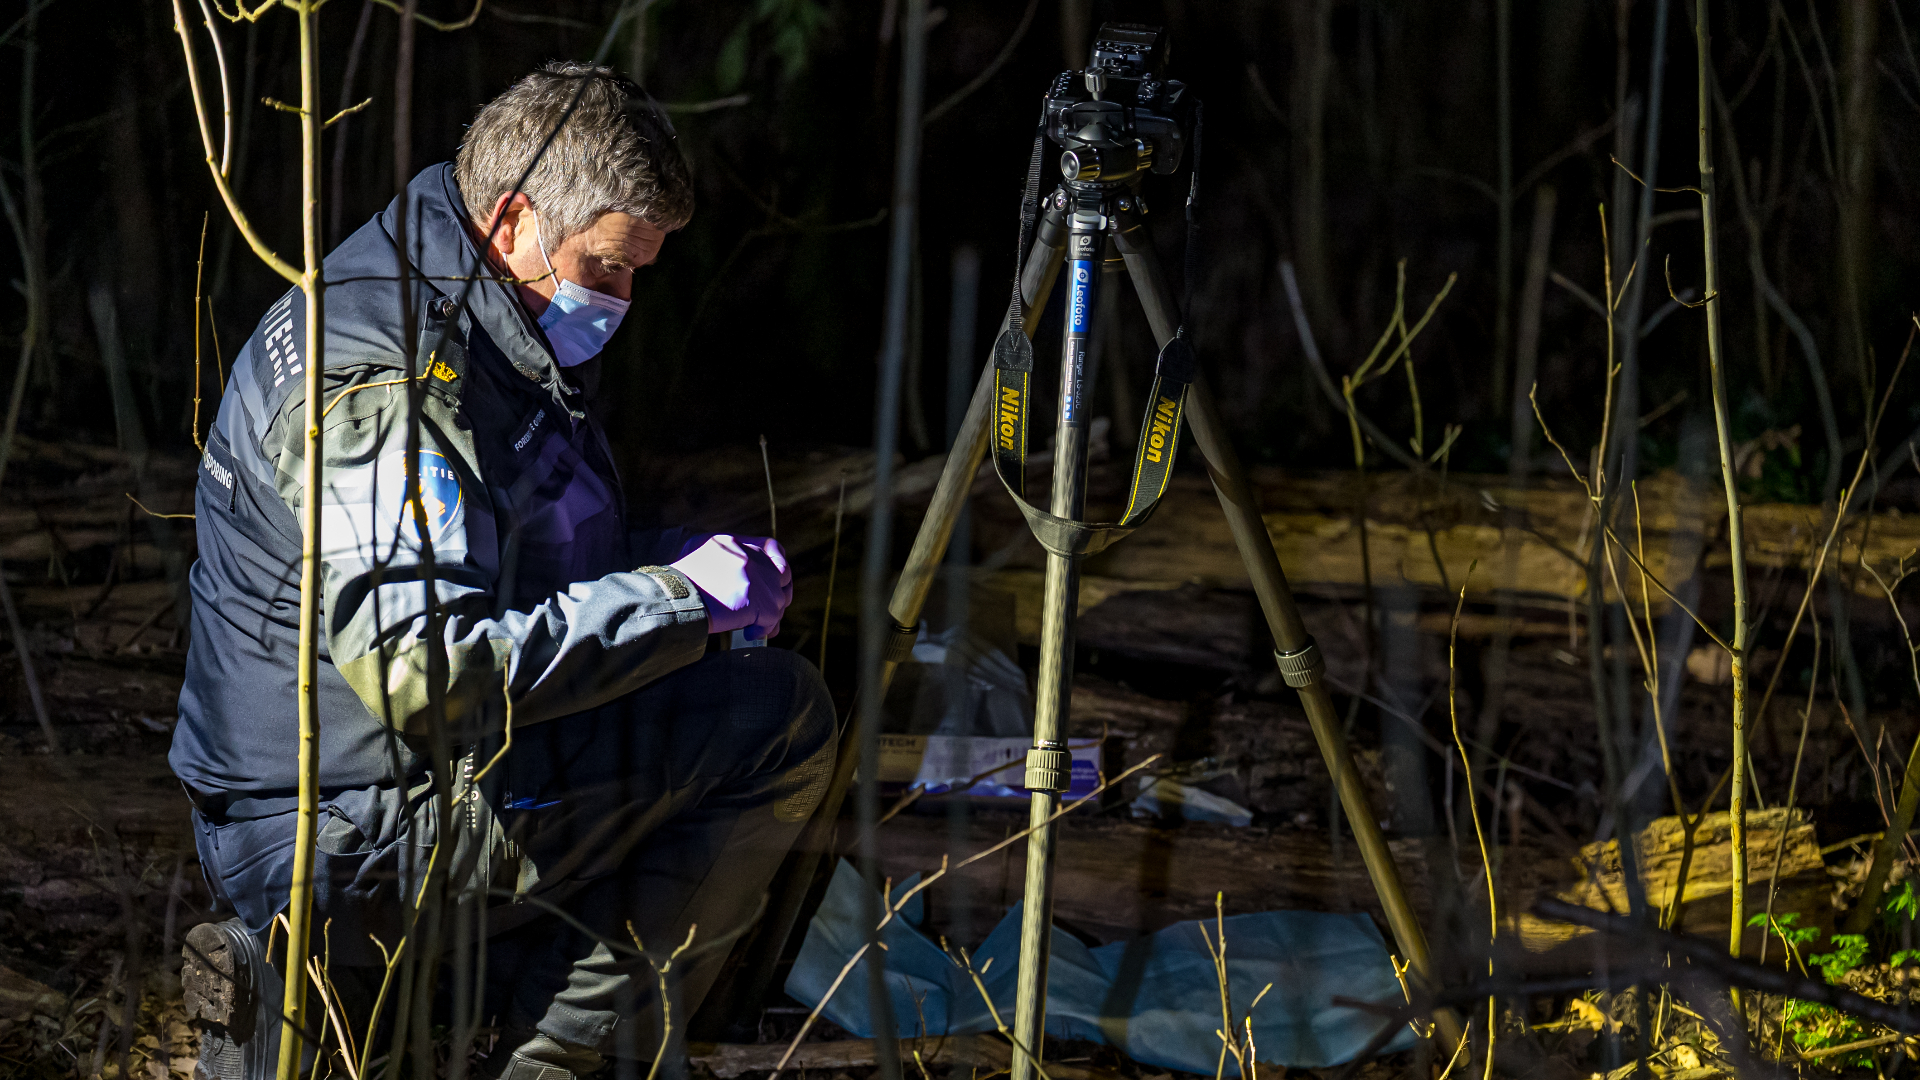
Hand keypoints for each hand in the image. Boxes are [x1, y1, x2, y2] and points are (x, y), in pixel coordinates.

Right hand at [668, 534, 792, 638]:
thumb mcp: (698, 551)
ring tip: (755, 627)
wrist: (674, 597)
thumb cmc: (680, 580)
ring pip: (778, 600)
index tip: (779, 577)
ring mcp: (757, 579)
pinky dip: (763, 630)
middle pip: (782, 575)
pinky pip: (772, 619)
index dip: (779, 562)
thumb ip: (723, 554)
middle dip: (779, 594)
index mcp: (736, 543)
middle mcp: (750, 557)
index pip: (773, 547)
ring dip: (769, 616)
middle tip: (770, 610)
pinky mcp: (757, 602)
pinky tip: (750, 634)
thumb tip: (739, 573)